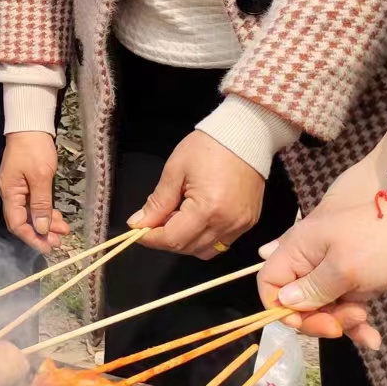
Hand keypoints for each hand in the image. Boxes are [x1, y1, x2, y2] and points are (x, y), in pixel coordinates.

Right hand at [0, 131, 70, 251]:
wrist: (30, 125)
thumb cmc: (34, 149)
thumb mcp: (41, 176)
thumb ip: (41, 204)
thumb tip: (41, 228)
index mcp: (9, 193)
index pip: (17, 223)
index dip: (31, 237)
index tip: (48, 246)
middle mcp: (11, 194)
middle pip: (24, 221)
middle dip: (42, 233)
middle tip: (60, 241)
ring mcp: (18, 189)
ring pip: (31, 214)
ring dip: (46, 224)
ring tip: (63, 231)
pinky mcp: (26, 184)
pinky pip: (35, 204)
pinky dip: (46, 212)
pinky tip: (58, 218)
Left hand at [129, 131, 264, 259]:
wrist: (245, 134)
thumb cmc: (208, 147)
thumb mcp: (175, 170)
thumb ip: (157, 202)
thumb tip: (139, 223)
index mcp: (208, 210)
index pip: (173, 239)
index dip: (151, 238)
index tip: (137, 230)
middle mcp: (228, 223)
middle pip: (188, 248)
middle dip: (166, 240)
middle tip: (154, 220)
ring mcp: (241, 225)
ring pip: (206, 250)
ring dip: (185, 241)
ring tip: (176, 217)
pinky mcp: (249, 222)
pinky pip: (222, 242)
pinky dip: (204, 237)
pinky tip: (194, 218)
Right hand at [257, 158, 386, 349]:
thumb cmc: (378, 239)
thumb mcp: (344, 268)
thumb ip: (311, 289)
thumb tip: (284, 302)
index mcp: (297, 251)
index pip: (270, 285)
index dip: (281, 308)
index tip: (310, 322)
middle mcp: (310, 262)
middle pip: (297, 301)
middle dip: (318, 318)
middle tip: (347, 320)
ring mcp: (333, 271)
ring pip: (323, 307)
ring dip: (342, 323)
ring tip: (367, 323)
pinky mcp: (355, 279)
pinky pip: (346, 305)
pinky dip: (357, 323)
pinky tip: (373, 339)